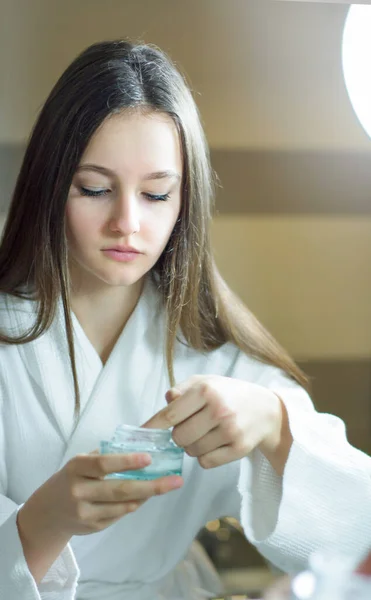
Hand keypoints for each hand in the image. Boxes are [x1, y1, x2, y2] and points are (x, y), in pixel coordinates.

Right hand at [18, 452, 182, 537]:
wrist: (48, 512)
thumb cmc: (73, 478)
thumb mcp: (83, 462)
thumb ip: (108, 455)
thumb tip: (145, 441)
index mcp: (77, 467)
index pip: (104, 464)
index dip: (127, 461)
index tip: (149, 458)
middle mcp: (79, 491)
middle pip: (120, 489)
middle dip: (152, 486)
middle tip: (176, 481)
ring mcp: (85, 512)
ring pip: (124, 505)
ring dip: (147, 495)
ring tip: (166, 485)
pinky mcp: (92, 527)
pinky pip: (120, 515)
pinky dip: (135, 504)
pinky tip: (145, 496)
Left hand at [143, 375, 287, 470]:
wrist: (267, 409)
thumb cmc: (229, 393)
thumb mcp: (206, 381)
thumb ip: (182, 389)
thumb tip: (167, 401)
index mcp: (206, 390)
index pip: (171, 414)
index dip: (153, 427)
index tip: (141, 435)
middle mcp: (218, 410)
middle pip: (179, 437)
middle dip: (178, 436)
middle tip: (189, 428)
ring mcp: (230, 430)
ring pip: (191, 452)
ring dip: (191, 446)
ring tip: (204, 434)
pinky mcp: (239, 449)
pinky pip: (206, 463)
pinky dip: (204, 457)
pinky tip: (214, 444)